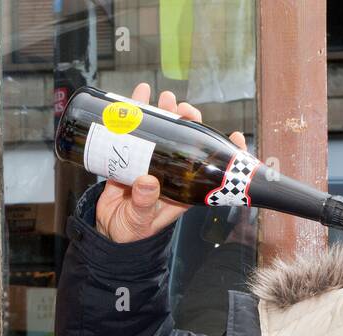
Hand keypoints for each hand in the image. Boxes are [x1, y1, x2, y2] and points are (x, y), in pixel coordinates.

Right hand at [95, 83, 247, 243]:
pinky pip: (137, 133)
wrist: (106, 230)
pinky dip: (137, 114)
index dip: (224, 152)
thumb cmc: (130, 231)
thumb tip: (147, 181)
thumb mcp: (138, 220)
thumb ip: (143, 203)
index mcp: (182, 189)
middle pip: (186, 141)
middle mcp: (171, 172)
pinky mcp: (132, 157)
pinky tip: (137, 98)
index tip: (236, 136)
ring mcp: (152, 162)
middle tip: (182, 109)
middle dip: (188, 121)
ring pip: (164, 132)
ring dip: (165, 112)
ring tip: (164, 98)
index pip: (208, 167)